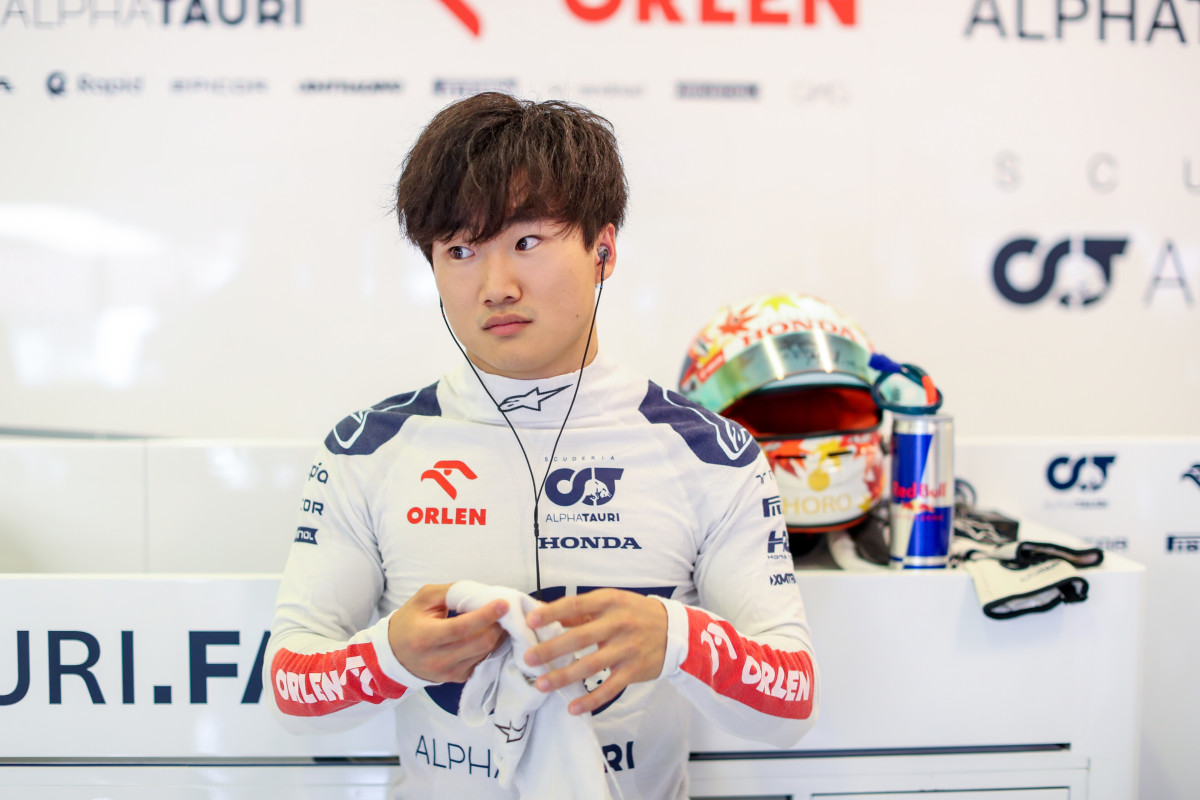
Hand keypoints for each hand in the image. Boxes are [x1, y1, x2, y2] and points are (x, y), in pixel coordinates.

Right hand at [388, 583, 507, 683]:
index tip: (503, 603)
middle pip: (480, 643)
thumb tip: (482, 593)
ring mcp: (449, 673)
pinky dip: (491, 646)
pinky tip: (489, 633)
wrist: (395, 655)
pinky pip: (483, 661)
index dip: (485, 615)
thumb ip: (452, 592)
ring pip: (486, 653)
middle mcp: (437, 659)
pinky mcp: (458, 678)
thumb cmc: (410, 621)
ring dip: (498, 635)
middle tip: (504, 610)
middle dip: (498, 625)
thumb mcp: (424, 599)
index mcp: (424, 637)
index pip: (460, 628)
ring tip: (499, 620)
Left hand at [523, 588, 667, 714]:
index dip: (552, 613)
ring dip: (564, 676)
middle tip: (528, 658)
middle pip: (580, 637)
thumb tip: (546, 614)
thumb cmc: (636, 614)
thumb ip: (582, 611)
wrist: (675, 631)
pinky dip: (590, 700)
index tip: (531, 621)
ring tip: (542, 685)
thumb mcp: (612, 603)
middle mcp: (619, 623)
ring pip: (591, 665)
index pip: (577, 605)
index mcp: (610, 601)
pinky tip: (573, 707)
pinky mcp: (634, 671)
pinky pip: (609, 688)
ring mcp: (627, 648)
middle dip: (551, 649)